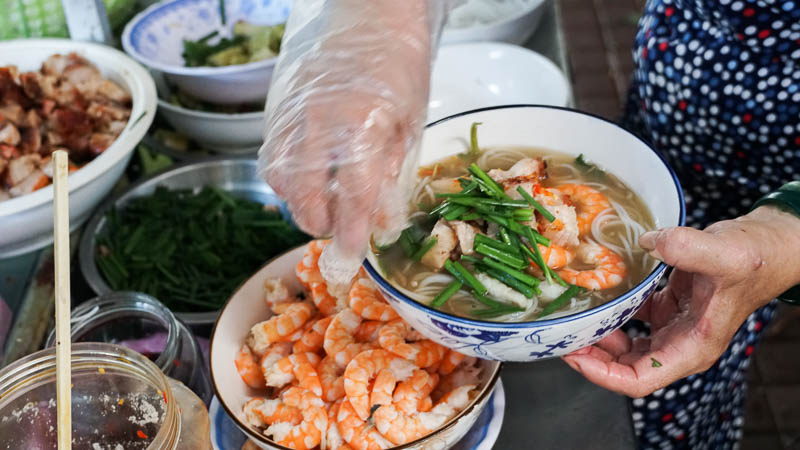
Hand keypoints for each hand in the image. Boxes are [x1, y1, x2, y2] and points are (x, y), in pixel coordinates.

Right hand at [259, 0, 450, 272]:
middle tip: (336, 227)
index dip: (350, 232)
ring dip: (299, 201)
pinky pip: (270, 154)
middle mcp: (319, 123)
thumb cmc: (398, 63)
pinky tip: (306, 175)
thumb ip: (392, 171)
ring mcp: (291, 113)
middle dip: (320, 222)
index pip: (350, 197)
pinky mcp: (276, 107)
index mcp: (361, 127)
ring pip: (280, 178)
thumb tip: (380, 218)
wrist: (368, 12)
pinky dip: (285, 176)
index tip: (350, 254)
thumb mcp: (409, 121)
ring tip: (320, 201)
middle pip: (305, 195)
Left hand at [562, 206, 799, 397]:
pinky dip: (611, 308)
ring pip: (624, 342)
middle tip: (562, 332)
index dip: (602, 374)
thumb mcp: (725, 254)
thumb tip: (649, 241)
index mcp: (692, 348)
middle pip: (624, 365)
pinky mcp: (666, 306)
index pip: (639, 379)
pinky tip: (594, 291)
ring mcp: (672, 325)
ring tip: (571, 314)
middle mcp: (679, 343)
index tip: (574, 355)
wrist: (769, 244)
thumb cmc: (757, 257)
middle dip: (591, 354)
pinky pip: (630, 315)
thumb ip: (687, 248)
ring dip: (597, 333)